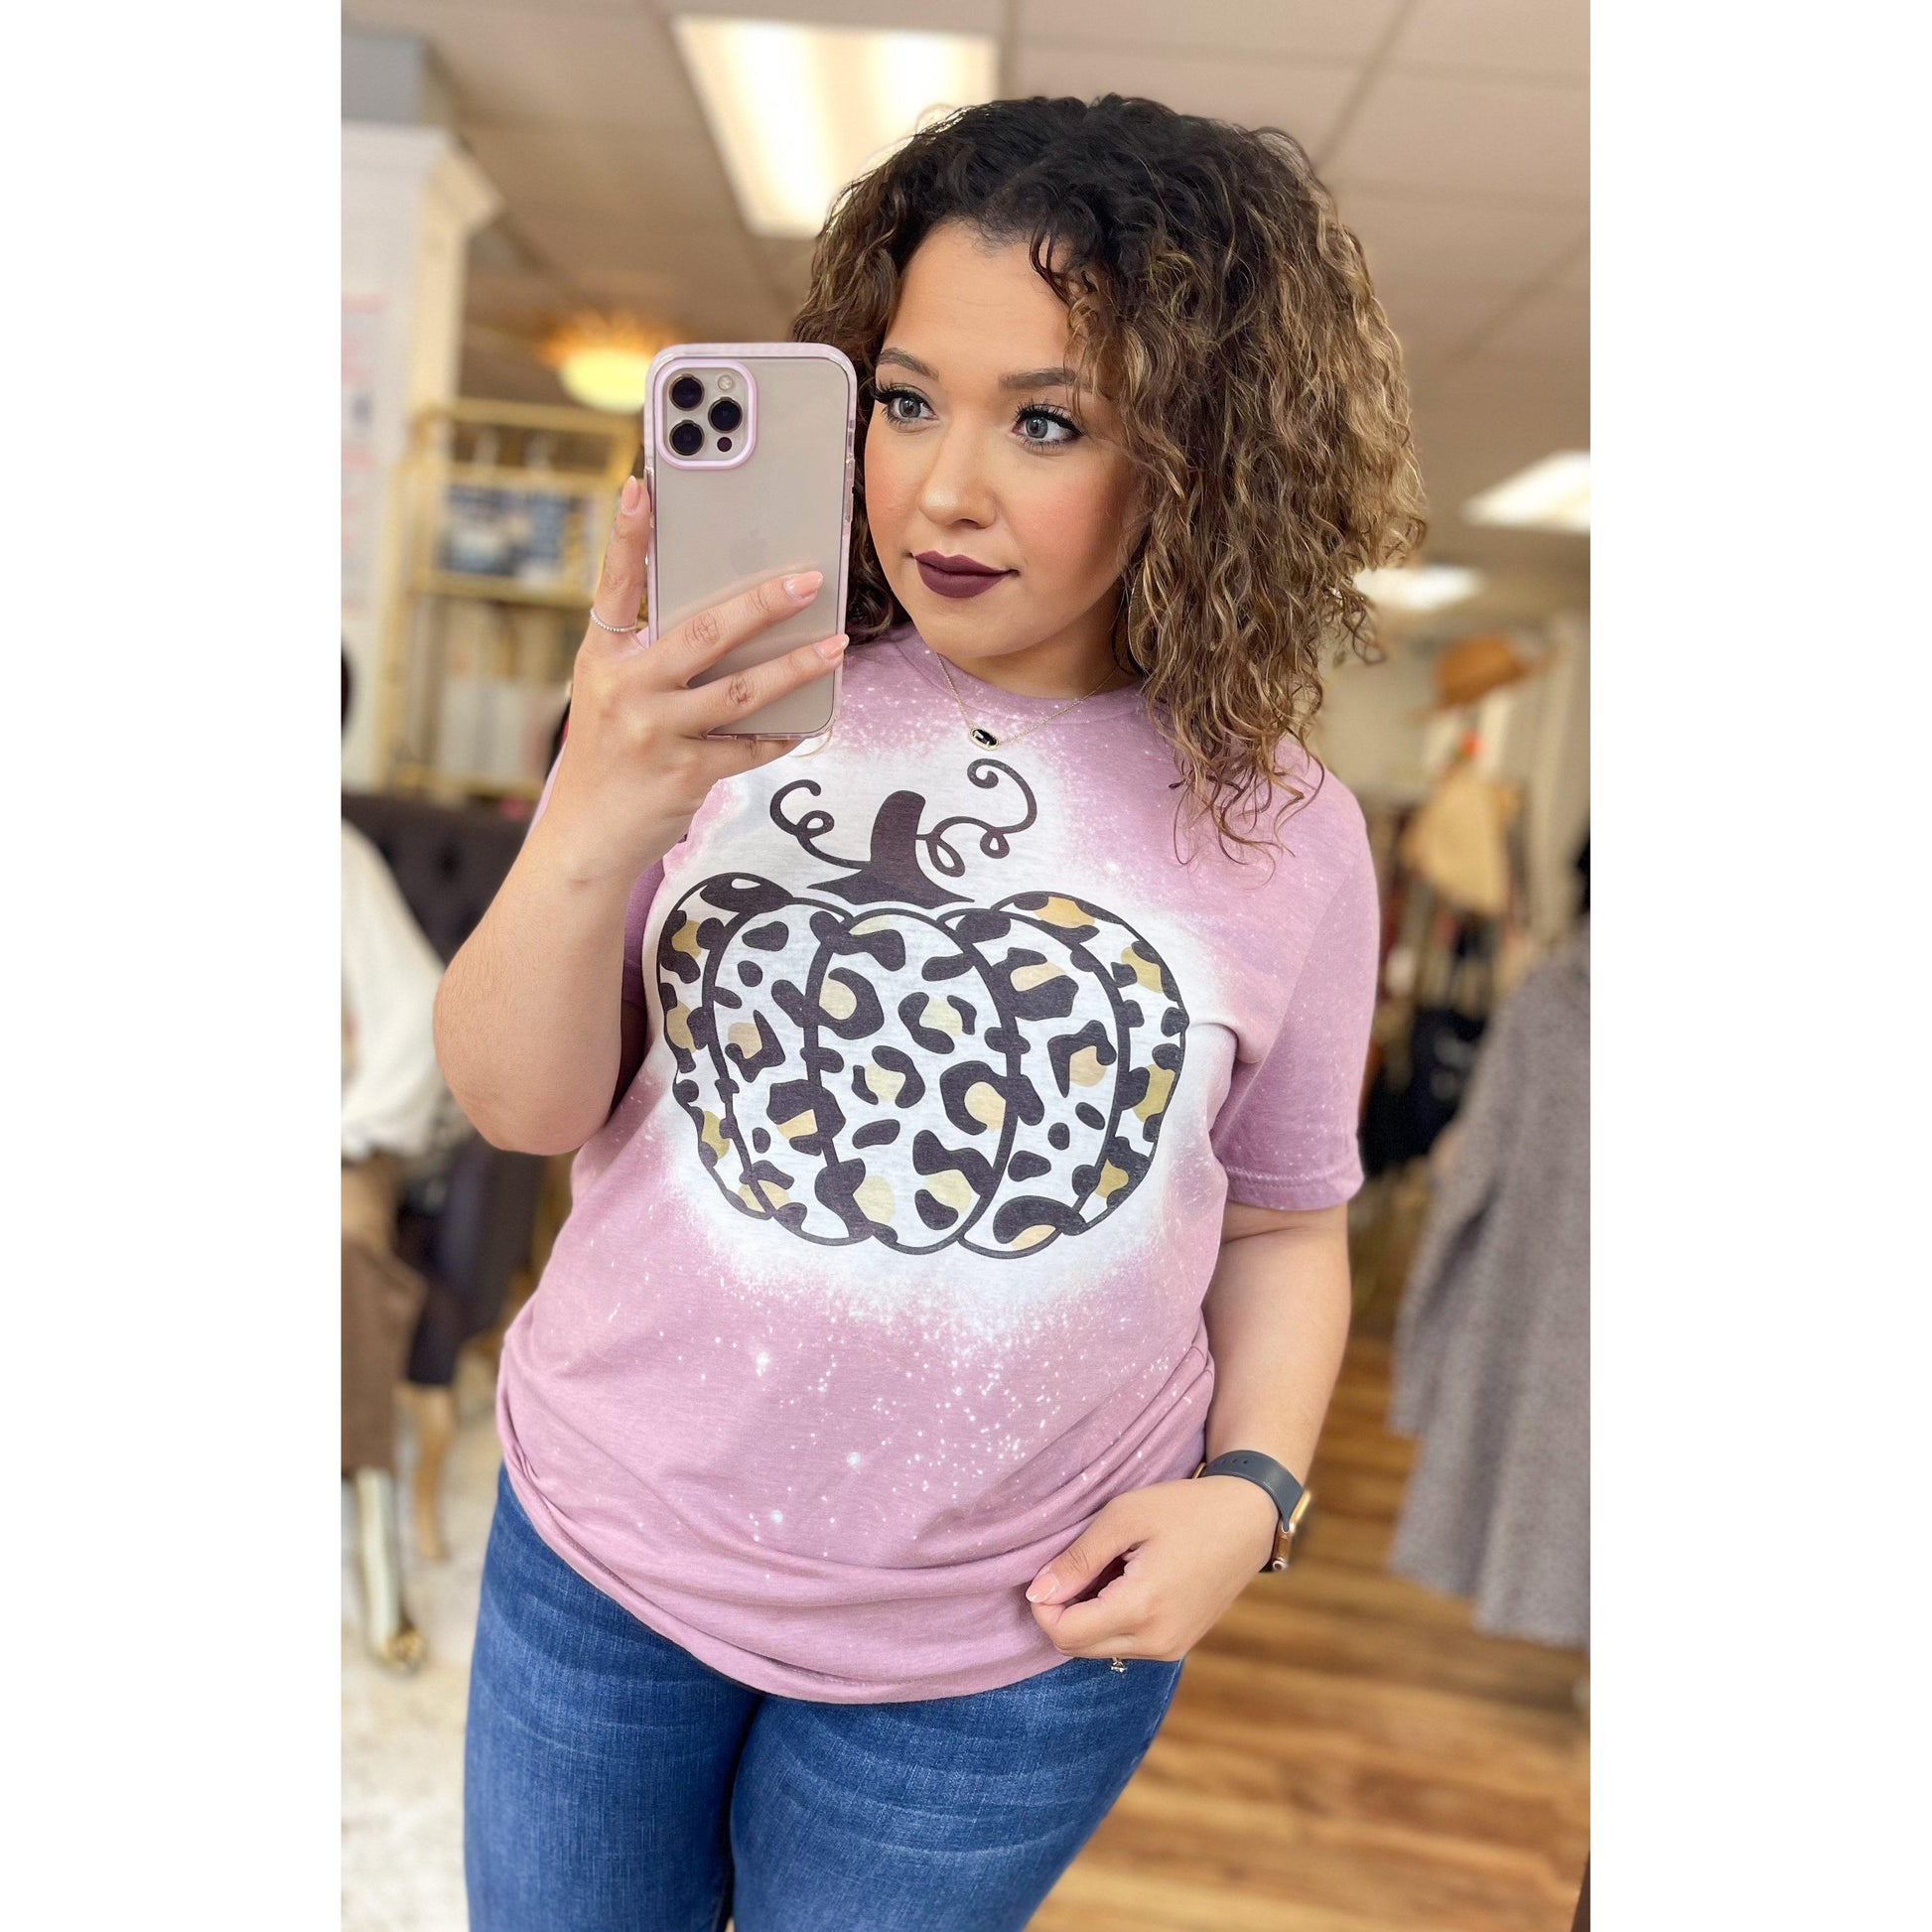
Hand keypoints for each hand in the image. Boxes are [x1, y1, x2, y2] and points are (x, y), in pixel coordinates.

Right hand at [537, 473, 848, 884]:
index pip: (613, 586)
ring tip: (835, 646)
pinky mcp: (685, 774)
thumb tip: (727, 616)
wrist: (586, 838)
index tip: (642, 486)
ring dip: (795, 667)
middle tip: (809, 582)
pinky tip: (810, 720)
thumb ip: (650, 654)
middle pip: (703, 634)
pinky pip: (748, 746)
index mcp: (602, 659)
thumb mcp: (609, 693)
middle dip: (762, 604)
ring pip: (741, 691)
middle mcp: (624, 690)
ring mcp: (654, 733)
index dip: (628, 537)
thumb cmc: (609, 754)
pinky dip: (781, 732)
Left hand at [1024, 1474, 1279, 1661]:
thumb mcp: (1123, 1517)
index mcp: (1141, 1608)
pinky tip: (1126, 1581)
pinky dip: (1111, 1620)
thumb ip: (1077, 1559)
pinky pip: (1125, 1645)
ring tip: (1108, 1569)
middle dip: (1062, 1611)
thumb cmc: (1185, 1509)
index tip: (1050, 1570)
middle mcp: (1156, 1641)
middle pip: (1077, 1647)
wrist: (1248, 1519)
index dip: (1043, 1606)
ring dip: (1087, 1616)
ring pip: (1098, 1649)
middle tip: (1077, 1564)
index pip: (1064, 1634)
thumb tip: (1036, 1593)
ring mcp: (1171, 1649)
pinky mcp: (1178, 1646)